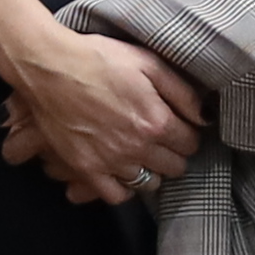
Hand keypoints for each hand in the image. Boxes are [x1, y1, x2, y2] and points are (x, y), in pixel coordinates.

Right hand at [2, 22, 207, 206]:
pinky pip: (116, 195)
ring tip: (144, 155)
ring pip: (149, 183)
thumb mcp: (148, 62)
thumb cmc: (99, 58)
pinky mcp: (86, 169)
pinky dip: (124, 188)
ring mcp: (111, 162)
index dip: (188, 134)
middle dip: (174, 153)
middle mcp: (137, 147)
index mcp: (156, 121)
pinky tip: (124, 172)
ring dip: (152, 170)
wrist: (50, 67)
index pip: (190, 143)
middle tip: (163, 139)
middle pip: (174, 167)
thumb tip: (204, 116)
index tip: (181, 127)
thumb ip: (182, 92)